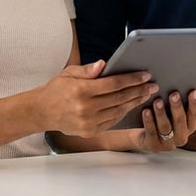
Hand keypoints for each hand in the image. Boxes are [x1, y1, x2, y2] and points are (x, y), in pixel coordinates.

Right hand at [37, 60, 157, 136]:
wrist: (42, 111)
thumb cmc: (57, 88)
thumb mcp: (69, 73)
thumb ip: (87, 70)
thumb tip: (104, 64)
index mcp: (80, 91)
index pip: (113, 84)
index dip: (131, 79)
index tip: (145, 75)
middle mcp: (85, 108)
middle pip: (119, 98)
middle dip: (138, 91)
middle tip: (153, 85)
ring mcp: (88, 122)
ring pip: (118, 111)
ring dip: (135, 102)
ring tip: (146, 94)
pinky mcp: (90, 131)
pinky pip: (112, 121)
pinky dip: (124, 112)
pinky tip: (133, 104)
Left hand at [128, 89, 195, 151]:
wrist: (142, 135)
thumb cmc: (160, 117)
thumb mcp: (170, 111)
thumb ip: (176, 102)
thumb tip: (178, 82)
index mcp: (189, 127)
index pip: (194, 114)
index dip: (194, 103)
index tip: (193, 91)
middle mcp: (181, 137)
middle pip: (180, 121)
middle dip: (177, 106)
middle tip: (174, 94)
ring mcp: (167, 143)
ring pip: (165, 127)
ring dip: (161, 113)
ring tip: (157, 101)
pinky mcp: (153, 145)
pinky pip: (151, 132)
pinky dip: (149, 121)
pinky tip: (146, 111)